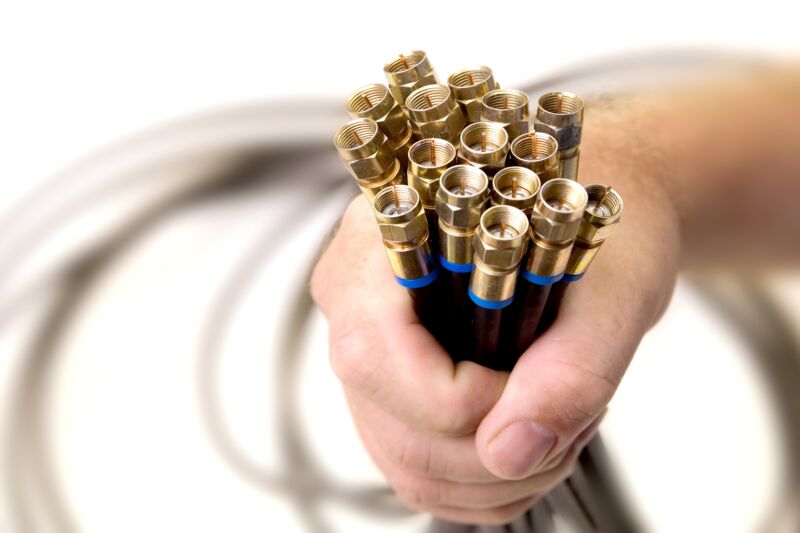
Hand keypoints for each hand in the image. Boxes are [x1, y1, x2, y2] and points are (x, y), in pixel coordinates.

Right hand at [311, 158, 678, 523]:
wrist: (572, 205)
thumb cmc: (584, 217)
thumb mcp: (611, 286)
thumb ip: (570, 368)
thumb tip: (512, 452)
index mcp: (380, 246)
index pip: (376, 356)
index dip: (465, 400)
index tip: (539, 385)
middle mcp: (355, 301)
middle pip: (393, 427)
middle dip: (495, 454)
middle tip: (571, 419)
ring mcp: (369, 350)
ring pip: (406, 462)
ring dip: (497, 476)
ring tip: (558, 424)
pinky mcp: (392, 385)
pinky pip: (418, 466)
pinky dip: (484, 480)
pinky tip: (530, 435)